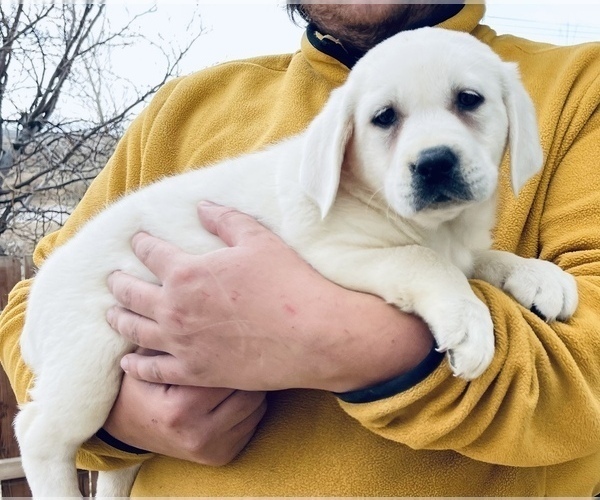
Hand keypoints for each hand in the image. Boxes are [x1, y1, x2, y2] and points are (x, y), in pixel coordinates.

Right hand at [103, 350, 266, 465]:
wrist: (124, 423)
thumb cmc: (140, 381)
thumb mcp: (148, 358)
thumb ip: (176, 339)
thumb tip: (213, 311)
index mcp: (181, 408)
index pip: (228, 373)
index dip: (233, 352)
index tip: (234, 337)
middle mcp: (198, 434)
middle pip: (248, 392)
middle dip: (244, 370)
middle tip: (240, 352)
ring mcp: (211, 449)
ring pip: (257, 407)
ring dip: (251, 388)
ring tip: (235, 372)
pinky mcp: (221, 457)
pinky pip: (253, 424)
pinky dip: (249, 407)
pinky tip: (233, 395)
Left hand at [107, 202, 433, 392]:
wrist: (311, 334)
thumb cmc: (286, 283)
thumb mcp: (257, 240)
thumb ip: (225, 220)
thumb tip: (202, 205)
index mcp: (187, 273)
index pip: (152, 253)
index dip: (142, 244)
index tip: (137, 240)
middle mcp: (174, 309)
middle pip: (133, 293)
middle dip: (119, 282)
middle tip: (112, 277)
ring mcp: (182, 344)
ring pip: (136, 330)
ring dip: (119, 319)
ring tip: (111, 313)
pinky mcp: (195, 372)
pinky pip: (154, 371)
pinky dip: (137, 366)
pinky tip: (128, 362)